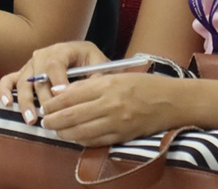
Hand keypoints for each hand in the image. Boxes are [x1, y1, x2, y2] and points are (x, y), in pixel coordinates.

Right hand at [0, 41, 108, 125]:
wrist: (83, 57)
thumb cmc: (91, 62)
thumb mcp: (99, 64)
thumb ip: (95, 77)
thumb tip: (83, 92)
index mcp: (63, 49)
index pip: (55, 64)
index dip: (57, 81)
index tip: (62, 98)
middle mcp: (44, 55)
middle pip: (39, 77)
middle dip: (44, 98)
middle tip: (50, 116)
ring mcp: (31, 64)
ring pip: (23, 82)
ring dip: (26, 101)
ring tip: (32, 119)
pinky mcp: (23, 74)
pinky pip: (8, 80)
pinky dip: (4, 91)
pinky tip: (7, 103)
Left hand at [38, 72, 183, 145]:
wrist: (173, 101)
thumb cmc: (145, 85)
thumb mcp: (117, 76)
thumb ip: (92, 85)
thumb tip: (65, 94)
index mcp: (107, 85)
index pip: (71, 95)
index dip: (54, 102)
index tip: (45, 105)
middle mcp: (110, 104)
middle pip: (71, 115)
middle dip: (53, 120)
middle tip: (44, 120)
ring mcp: (116, 122)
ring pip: (80, 132)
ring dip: (63, 132)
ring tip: (55, 130)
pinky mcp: (122, 136)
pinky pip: (95, 141)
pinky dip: (80, 140)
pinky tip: (74, 136)